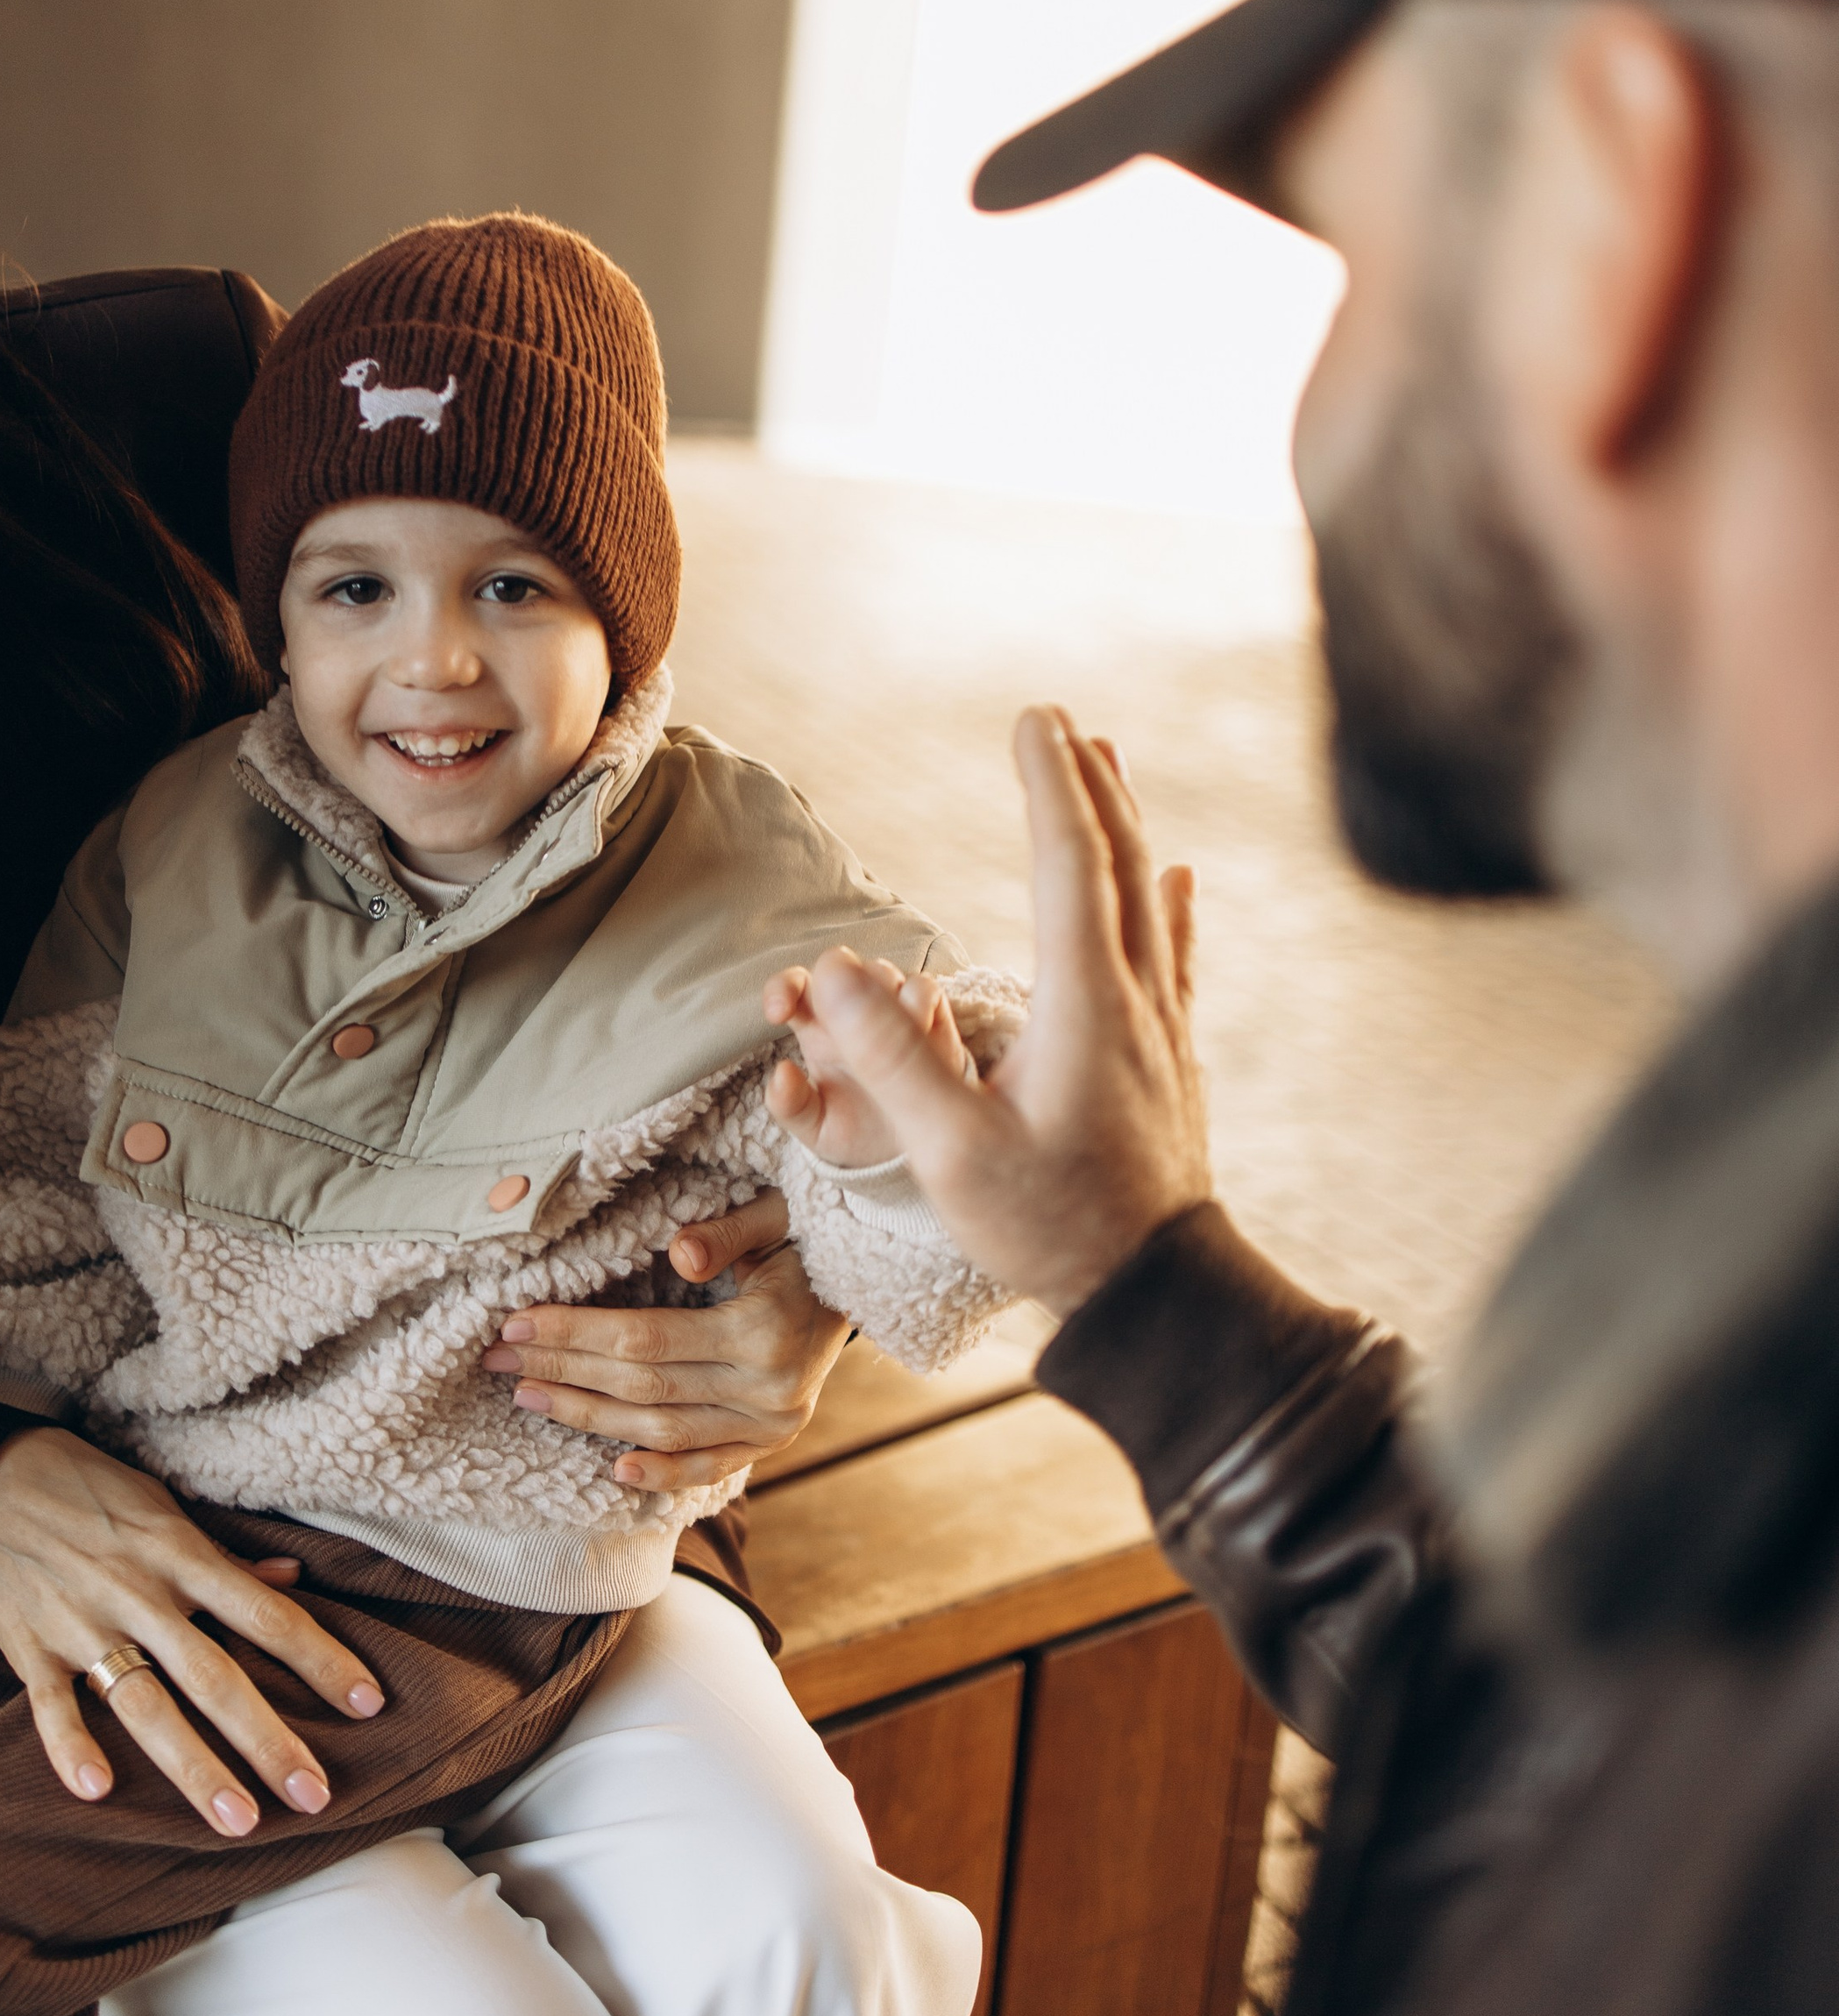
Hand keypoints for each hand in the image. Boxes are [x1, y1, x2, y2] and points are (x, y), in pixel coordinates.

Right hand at [0, 1425, 387, 1835]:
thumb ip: (223, 1556)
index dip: (321, 1660)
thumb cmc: (87, 1487)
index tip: (370, 1703)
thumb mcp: (162, 1507)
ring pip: (147, 1705)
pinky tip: (97, 1791)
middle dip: (268, 1741)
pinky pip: (51, 1705)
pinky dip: (69, 1746)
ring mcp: (82, 1623)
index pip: (267, 1616)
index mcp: (181, 1554)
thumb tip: (293, 1577)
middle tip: (315, 1796)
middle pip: (216, 1678)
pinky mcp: (28, 1646)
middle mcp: (139, 1593)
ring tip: (238, 1822)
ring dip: (194, 1768)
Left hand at [481, 1189, 850, 1489]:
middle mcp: (769, 1390)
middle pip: (641, 1388)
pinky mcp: (773, 1441)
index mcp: (765, 1332)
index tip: (515, 1321)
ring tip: (528, 1396)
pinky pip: (709, 1466)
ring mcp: (773, 1424)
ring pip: (663, 1432)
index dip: (575, 1334)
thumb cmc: (808, 1236)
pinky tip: (611, 1467)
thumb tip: (681, 1253)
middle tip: (498, 1358)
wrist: (866, 1282)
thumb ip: (727, 1234)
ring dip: (588, 1417)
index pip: (645, 1340)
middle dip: (562, 1373)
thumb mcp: (774, 1216)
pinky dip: (661, 1473)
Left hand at [764, 961, 973, 1166]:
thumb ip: (791, 1106)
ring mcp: (892, 1010)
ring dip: (879, 993)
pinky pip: (923, 989)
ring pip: (881, 972)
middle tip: (843, 1024)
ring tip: (884, 1038)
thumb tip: (781, 1072)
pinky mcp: (930, 1017)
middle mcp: (853, 1011)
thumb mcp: (819, 1130)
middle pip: (840, 967)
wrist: (915, 1152)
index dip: (784, 988)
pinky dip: (917, 1002)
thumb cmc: (860, 1133)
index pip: (795, 987)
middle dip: (839, 984)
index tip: (778, 1013)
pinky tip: (916, 1033)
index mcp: (818, 1029)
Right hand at [789, 708, 1209, 1323]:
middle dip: (1086, 782)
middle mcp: (1134, 998)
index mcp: (1084, 1004)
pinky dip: (1173, 899)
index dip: (1049, 785)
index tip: (1032, 720)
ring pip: (1149, 897)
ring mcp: (1161, 1026)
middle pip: (1118, 862)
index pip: (1067, 863)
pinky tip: (1181, 873)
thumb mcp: (952, 1154)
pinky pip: (1174, 952)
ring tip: (1109, 762)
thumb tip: (836, 967)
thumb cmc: (1050, 1229)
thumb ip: (892, 1057)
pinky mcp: (1170, 1058)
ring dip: (1125, 823)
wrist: (1156, 1296)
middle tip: (1058, 720)